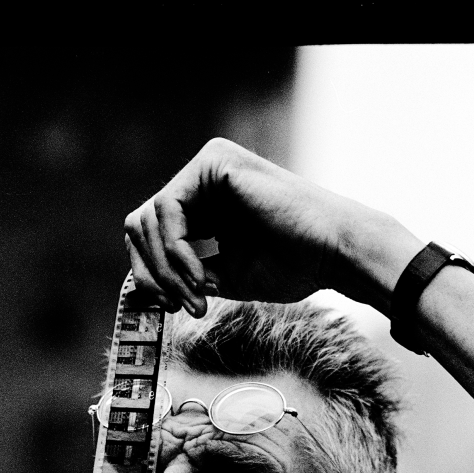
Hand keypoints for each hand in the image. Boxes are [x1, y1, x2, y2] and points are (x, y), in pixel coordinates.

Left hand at [124, 138, 417, 315]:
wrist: (332, 253)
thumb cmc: (292, 266)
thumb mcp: (225, 277)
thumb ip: (186, 275)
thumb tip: (141, 287)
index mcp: (206, 202)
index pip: (150, 233)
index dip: (149, 273)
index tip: (169, 308)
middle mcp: (202, 178)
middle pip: (140, 224)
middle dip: (150, 273)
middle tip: (175, 306)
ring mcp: (207, 166)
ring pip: (148, 220)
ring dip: (166, 270)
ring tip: (198, 297)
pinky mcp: (214, 163)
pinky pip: (167, 211)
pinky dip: (177, 254)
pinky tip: (202, 279)